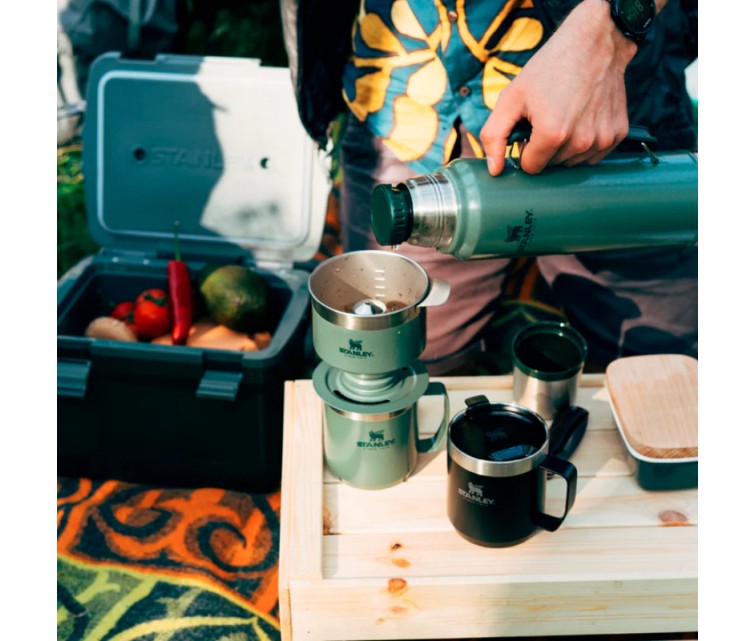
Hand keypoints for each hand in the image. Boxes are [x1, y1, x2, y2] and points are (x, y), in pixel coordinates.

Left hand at [480, 0, 637, 174]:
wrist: (594, 43)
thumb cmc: (550, 68)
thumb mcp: (511, 97)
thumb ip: (494, 136)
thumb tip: (494, 170)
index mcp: (552, 134)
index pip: (530, 167)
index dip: (525, 149)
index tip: (529, 128)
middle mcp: (580, 141)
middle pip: (552, 165)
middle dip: (544, 148)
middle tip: (547, 117)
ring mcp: (602, 140)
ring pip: (572, 163)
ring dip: (564, 147)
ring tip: (566, 115)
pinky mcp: (617, 135)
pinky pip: (592, 156)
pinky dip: (584, 144)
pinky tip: (582, 119)